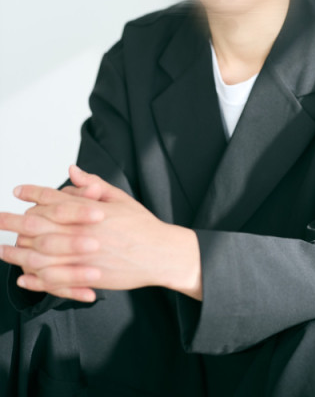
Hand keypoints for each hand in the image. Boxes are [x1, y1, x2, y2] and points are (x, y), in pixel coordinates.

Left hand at [0, 165, 201, 302]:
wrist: (161, 254)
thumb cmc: (142, 226)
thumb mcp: (121, 198)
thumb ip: (93, 185)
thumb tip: (72, 171)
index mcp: (91, 210)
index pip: (54, 198)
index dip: (33, 193)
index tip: (17, 191)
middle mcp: (83, 232)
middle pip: (39, 225)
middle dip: (13, 221)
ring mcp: (84, 256)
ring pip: (41, 254)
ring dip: (18, 251)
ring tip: (2, 249)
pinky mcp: (88, 277)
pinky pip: (55, 280)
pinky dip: (36, 280)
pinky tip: (24, 277)